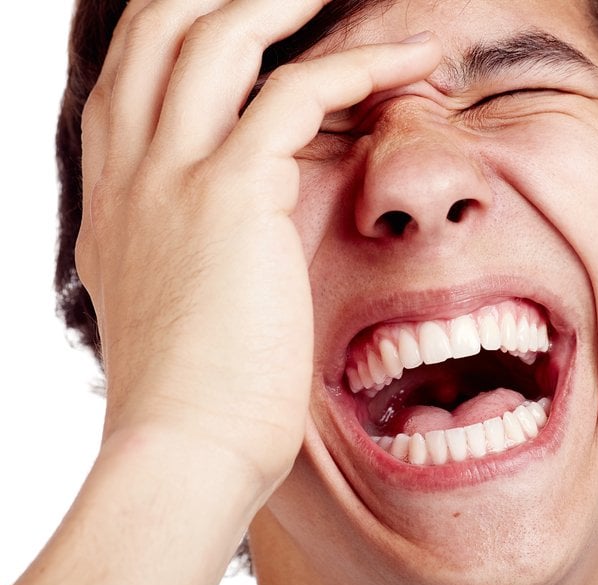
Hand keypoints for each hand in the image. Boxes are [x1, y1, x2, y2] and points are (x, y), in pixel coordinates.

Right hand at [76, 0, 441, 491]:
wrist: (185, 452)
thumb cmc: (197, 399)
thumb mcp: (172, 306)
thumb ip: (183, 251)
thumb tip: (221, 238)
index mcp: (112, 195)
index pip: (133, 73)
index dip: (183, 29)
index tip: (238, 15)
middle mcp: (127, 168)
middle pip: (158, 26)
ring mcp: (169, 174)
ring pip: (217, 34)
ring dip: (286, 2)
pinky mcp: (228, 194)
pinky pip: (298, 92)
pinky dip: (359, 64)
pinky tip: (410, 60)